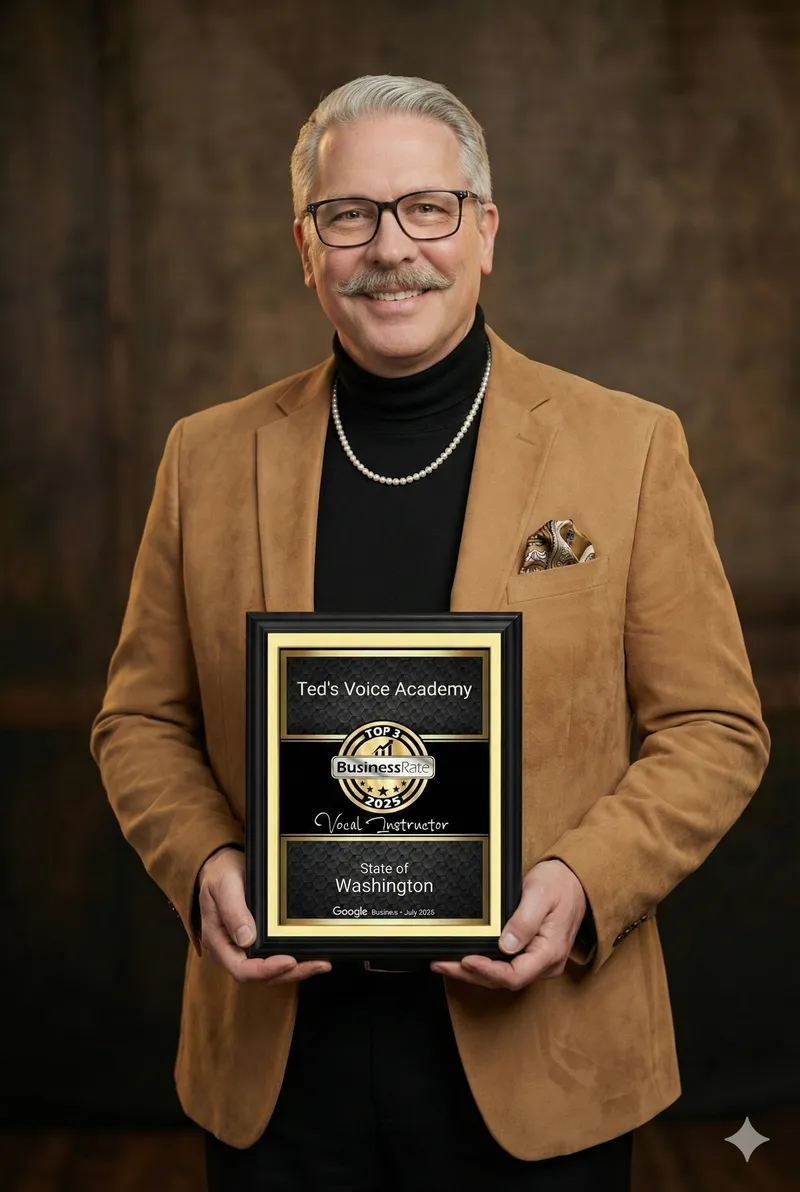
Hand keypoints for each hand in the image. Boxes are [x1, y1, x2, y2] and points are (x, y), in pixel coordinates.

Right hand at [197, 847, 330, 983]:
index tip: (289, 961)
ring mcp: (245, 947)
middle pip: (261, 976)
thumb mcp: (223, 886)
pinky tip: (311, 954)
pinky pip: (275, 956)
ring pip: (271, 971)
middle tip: (316, 964)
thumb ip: (233, 911)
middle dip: (290, 973)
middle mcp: (232, 949)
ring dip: (296, 970)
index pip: (241, 969)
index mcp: (219, 941)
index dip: (266, 970)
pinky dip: (295, 959)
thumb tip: (247, 938)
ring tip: (320, 963)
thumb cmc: (219, 875)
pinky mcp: (258, 940)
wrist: (222, 865)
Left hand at [430, 859, 586, 989]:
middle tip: (441, 963)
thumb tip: (505, 944)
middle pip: (503, 980)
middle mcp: (544, 964)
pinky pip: (504, 967)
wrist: (574, 881)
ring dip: (472, 973)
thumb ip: (524, 921)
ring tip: (444, 963)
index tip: (466, 960)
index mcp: (549, 952)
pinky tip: (463, 960)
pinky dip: (482, 966)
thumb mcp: (541, 895)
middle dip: (470, 974)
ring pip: (501, 977)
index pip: (515, 975)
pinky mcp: (530, 956)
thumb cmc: (560, 885)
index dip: (487, 971)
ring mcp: (538, 962)